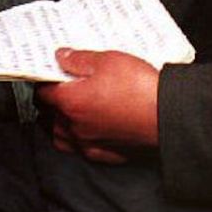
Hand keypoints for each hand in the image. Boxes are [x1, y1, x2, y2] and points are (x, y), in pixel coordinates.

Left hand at [35, 49, 159, 164]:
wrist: (168, 116)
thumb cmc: (139, 88)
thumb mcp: (107, 60)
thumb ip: (78, 59)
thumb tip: (60, 57)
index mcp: (69, 102)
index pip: (43, 92)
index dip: (44, 81)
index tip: (50, 74)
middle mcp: (74, 126)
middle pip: (49, 116)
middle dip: (51, 103)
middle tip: (61, 89)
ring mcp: (89, 143)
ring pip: (62, 136)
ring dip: (60, 124)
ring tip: (69, 111)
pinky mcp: (106, 154)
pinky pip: (82, 149)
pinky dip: (80, 140)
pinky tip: (88, 130)